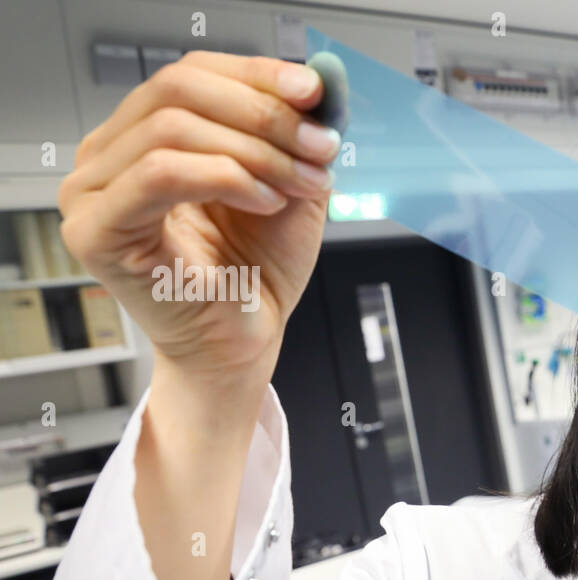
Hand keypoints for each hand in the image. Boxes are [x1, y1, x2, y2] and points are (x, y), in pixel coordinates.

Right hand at [57, 51, 339, 386]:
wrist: (244, 341)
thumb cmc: (257, 271)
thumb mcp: (291, 184)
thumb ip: (298, 132)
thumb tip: (319, 77)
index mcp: (144, 135)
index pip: (191, 72)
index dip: (256, 74)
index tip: (316, 93)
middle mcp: (107, 155)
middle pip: (178, 88)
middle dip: (263, 114)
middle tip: (318, 147)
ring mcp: (92, 191)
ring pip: (172, 128)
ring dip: (255, 152)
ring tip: (297, 186)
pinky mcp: (96, 230)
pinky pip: (159, 173)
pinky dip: (225, 177)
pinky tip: (265, 200)